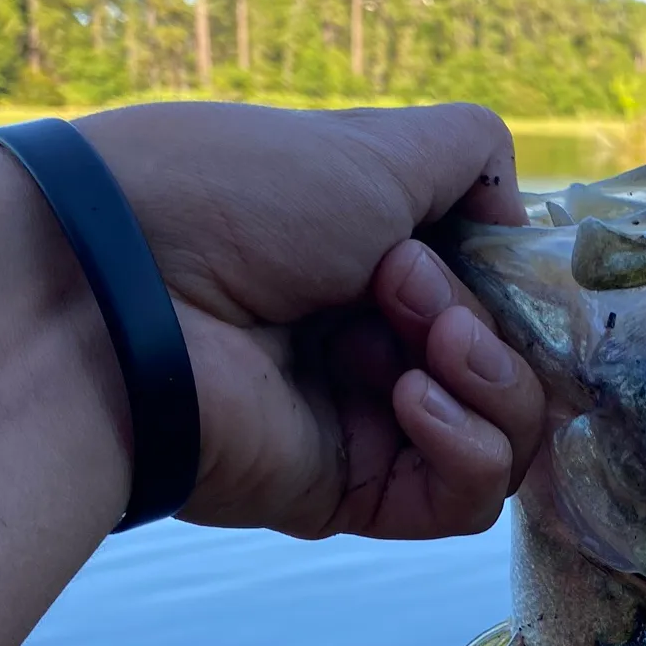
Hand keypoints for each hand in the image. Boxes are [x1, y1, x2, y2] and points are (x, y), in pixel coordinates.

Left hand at [75, 101, 544, 539]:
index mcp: (379, 265)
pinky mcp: (356, 494)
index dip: (510, 281)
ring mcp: (371, 423)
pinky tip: (410, 400)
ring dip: (488, 378)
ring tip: (413, 342)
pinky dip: (468, 448)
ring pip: (507, 433)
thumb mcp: (380, 145)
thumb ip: (473, 157)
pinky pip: (464, 500)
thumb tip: (517, 223)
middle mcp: (380, 345)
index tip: (477, 248)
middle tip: (401, 283)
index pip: (499, 295)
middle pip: (513, 362)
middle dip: (482, 318)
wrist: (128, 291)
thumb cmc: (246, 199)